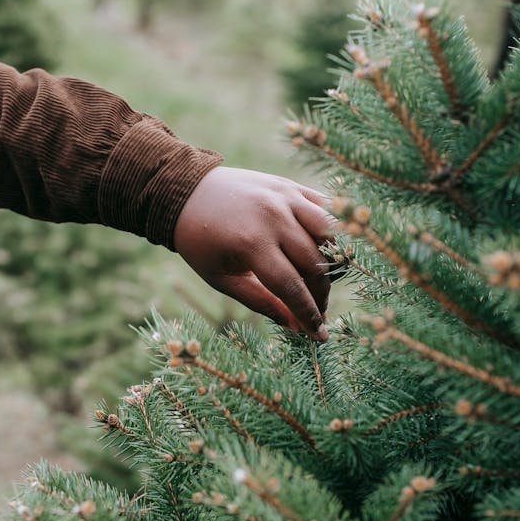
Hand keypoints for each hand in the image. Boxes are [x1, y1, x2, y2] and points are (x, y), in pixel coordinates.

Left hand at [173, 167, 333, 339]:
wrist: (187, 193)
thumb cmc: (201, 242)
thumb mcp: (221, 278)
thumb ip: (260, 302)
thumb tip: (296, 327)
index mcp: (251, 243)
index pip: (291, 286)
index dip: (308, 313)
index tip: (319, 334)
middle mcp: (273, 217)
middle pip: (314, 265)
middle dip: (321, 295)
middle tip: (318, 311)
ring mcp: (285, 197)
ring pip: (329, 235)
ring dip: (332, 263)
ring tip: (322, 282)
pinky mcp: (291, 185)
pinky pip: (325, 209)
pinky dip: (332, 232)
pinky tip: (325, 251)